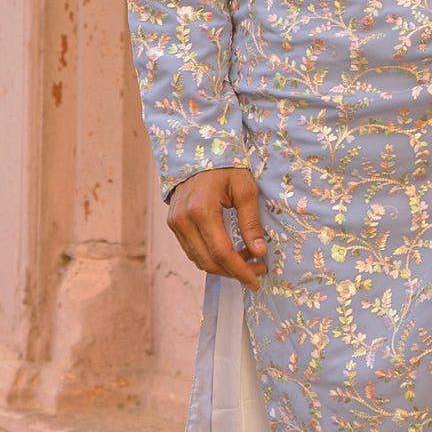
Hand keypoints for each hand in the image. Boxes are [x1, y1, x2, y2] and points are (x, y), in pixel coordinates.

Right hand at [166, 166, 267, 289]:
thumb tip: (259, 253)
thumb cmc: (226, 166)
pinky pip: (192, 250)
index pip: (222, 252)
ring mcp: (175, 223)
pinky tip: (229, 250)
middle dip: (234, 272)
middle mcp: (183, 220)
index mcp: (202, 210)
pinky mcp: (173, 224)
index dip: (240, 271)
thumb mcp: (245, 189)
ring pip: (199, 260)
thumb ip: (251, 222)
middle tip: (257, 269)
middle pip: (208, 262)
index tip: (258, 280)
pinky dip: (211, 257)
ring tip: (246, 258)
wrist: (198, 150)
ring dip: (223, 267)